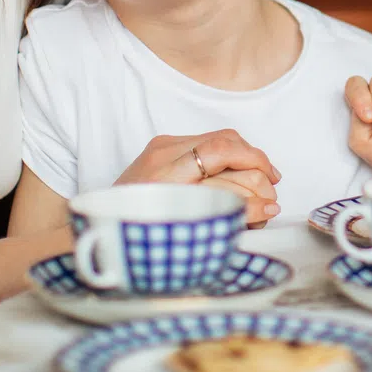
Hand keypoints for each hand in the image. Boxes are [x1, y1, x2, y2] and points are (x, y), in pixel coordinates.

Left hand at [115, 130, 281, 224]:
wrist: (99, 223)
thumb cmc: (138, 233)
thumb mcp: (183, 230)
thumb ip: (225, 215)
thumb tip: (268, 208)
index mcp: (165, 176)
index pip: (220, 151)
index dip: (254, 165)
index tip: (271, 190)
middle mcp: (163, 154)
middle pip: (225, 142)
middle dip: (257, 163)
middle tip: (272, 187)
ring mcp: (161, 147)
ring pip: (220, 137)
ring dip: (247, 157)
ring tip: (263, 179)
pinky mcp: (162, 146)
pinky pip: (206, 142)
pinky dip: (230, 156)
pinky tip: (240, 172)